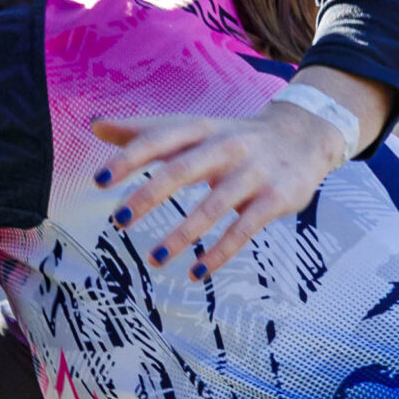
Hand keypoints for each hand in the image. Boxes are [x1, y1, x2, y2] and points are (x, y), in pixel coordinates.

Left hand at [89, 100, 350, 277]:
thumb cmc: (232, 137)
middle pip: (182, 170)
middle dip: (149, 195)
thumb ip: (144, 131)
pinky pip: (244, 230)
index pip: (158, 140)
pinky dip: (220, 252)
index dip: (128, 159)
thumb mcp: (193, 128)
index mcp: (200, 128)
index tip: (99, 180)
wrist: (304, 136)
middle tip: (119, 220)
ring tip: (154, 260)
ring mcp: (252, 173)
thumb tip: (95, 126)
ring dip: (182, 235)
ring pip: (212, 207)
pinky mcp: (274, 198)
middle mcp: (225, 147)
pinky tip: (197, 272)